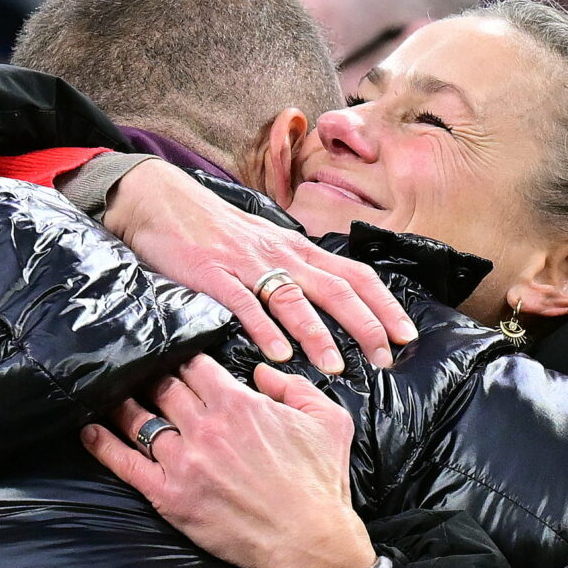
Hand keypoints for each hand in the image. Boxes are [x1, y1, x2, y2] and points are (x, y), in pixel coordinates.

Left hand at [82, 357, 375, 567]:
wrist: (308, 541)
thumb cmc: (319, 483)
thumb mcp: (328, 421)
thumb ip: (293, 387)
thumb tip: (261, 372)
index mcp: (239, 404)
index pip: (194, 366)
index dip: (181, 358)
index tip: (171, 357)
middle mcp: (205, 427)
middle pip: (162, 387)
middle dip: (150, 377)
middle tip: (135, 372)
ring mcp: (183, 461)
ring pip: (139, 420)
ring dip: (121, 404)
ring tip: (107, 395)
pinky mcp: (168, 495)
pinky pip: (125, 464)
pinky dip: (102, 445)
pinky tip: (88, 431)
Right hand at [102, 159, 414, 374]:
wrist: (161, 200)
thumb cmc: (212, 229)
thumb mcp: (263, 244)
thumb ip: (291, 270)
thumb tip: (322, 300)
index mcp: (297, 249)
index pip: (355, 275)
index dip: (385, 305)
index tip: (406, 335)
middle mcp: (281, 254)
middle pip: (337, 288)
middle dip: (366, 325)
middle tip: (385, 358)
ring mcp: (247, 263)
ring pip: (294, 298)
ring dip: (318, 334)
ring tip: (335, 367)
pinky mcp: (212, 273)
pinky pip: (244, 303)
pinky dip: (263, 329)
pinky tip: (277, 355)